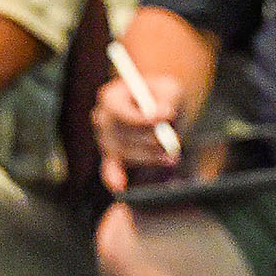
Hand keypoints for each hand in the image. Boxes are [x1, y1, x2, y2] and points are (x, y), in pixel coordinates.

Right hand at [94, 72, 186, 192]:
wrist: (160, 106)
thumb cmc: (162, 95)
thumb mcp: (169, 89)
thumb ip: (167, 100)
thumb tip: (164, 114)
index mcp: (110, 97)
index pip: (119, 112)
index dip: (140, 119)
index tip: (163, 120)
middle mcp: (102, 119)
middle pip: (123, 136)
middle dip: (150, 141)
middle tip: (173, 144)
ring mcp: (105, 140)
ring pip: (126, 153)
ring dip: (151, 156)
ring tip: (172, 154)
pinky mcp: (112, 157)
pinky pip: (110, 168)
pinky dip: (114, 176)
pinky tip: (119, 186)